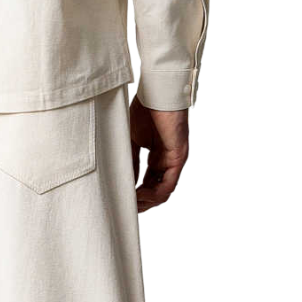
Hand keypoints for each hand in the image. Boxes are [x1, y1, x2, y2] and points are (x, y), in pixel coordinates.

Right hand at [129, 98, 189, 212]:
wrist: (156, 91)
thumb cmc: (143, 110)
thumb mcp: (130, 141)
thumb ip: (129, 162)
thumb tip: (124, 184)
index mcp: (158, 156)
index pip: (148, 183)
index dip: (136, 196)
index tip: (122, 203)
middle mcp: (168, 161)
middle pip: (156, 192)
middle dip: (141, 204)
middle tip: (125, 210)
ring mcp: (174, 160)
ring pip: (163, 193)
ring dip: (146, 202)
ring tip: (131, 204)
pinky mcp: (179, 157)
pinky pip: (167, 185)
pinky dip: (153, 195)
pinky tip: (138, 195)